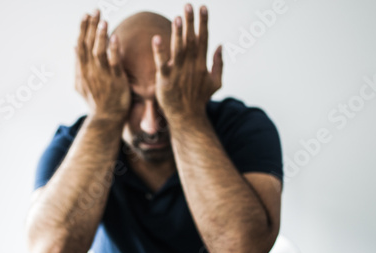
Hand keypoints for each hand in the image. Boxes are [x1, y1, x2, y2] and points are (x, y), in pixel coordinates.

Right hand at [75, 10, 130, 119]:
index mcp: (82, 70)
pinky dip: (113, 50)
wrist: (106, 118)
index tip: (85, 15)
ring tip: (103, 21)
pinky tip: (115, 38)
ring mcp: (102, 75)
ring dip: (100, 36)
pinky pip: (114, 63)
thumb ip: (78, 65)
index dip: (83, 29)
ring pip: (98, 52)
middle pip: (88, 44)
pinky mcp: (115, 80)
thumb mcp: (82, 83)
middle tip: (95, 10)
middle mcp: (90, 71)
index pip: (80, 44)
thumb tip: (74, 47)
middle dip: (91, 26)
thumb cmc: (96, 101)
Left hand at [151, 4, 222, 118]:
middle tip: (189, 5)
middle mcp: (190, 65)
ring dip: (178, 33)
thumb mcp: (215, 82)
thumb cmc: (199, 99)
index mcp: (201, 63)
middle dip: (191, 22)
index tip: (203, 7)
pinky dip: (159, 52)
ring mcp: (178, 72)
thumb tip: (220, 45)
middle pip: (191, 39)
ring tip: (178, 18)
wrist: (187, 118)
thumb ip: (218, 63)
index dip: (203, 23)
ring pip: (178, 48)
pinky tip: (156, 39)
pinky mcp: (165, 79)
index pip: (203, 39)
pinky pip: (161, 63)